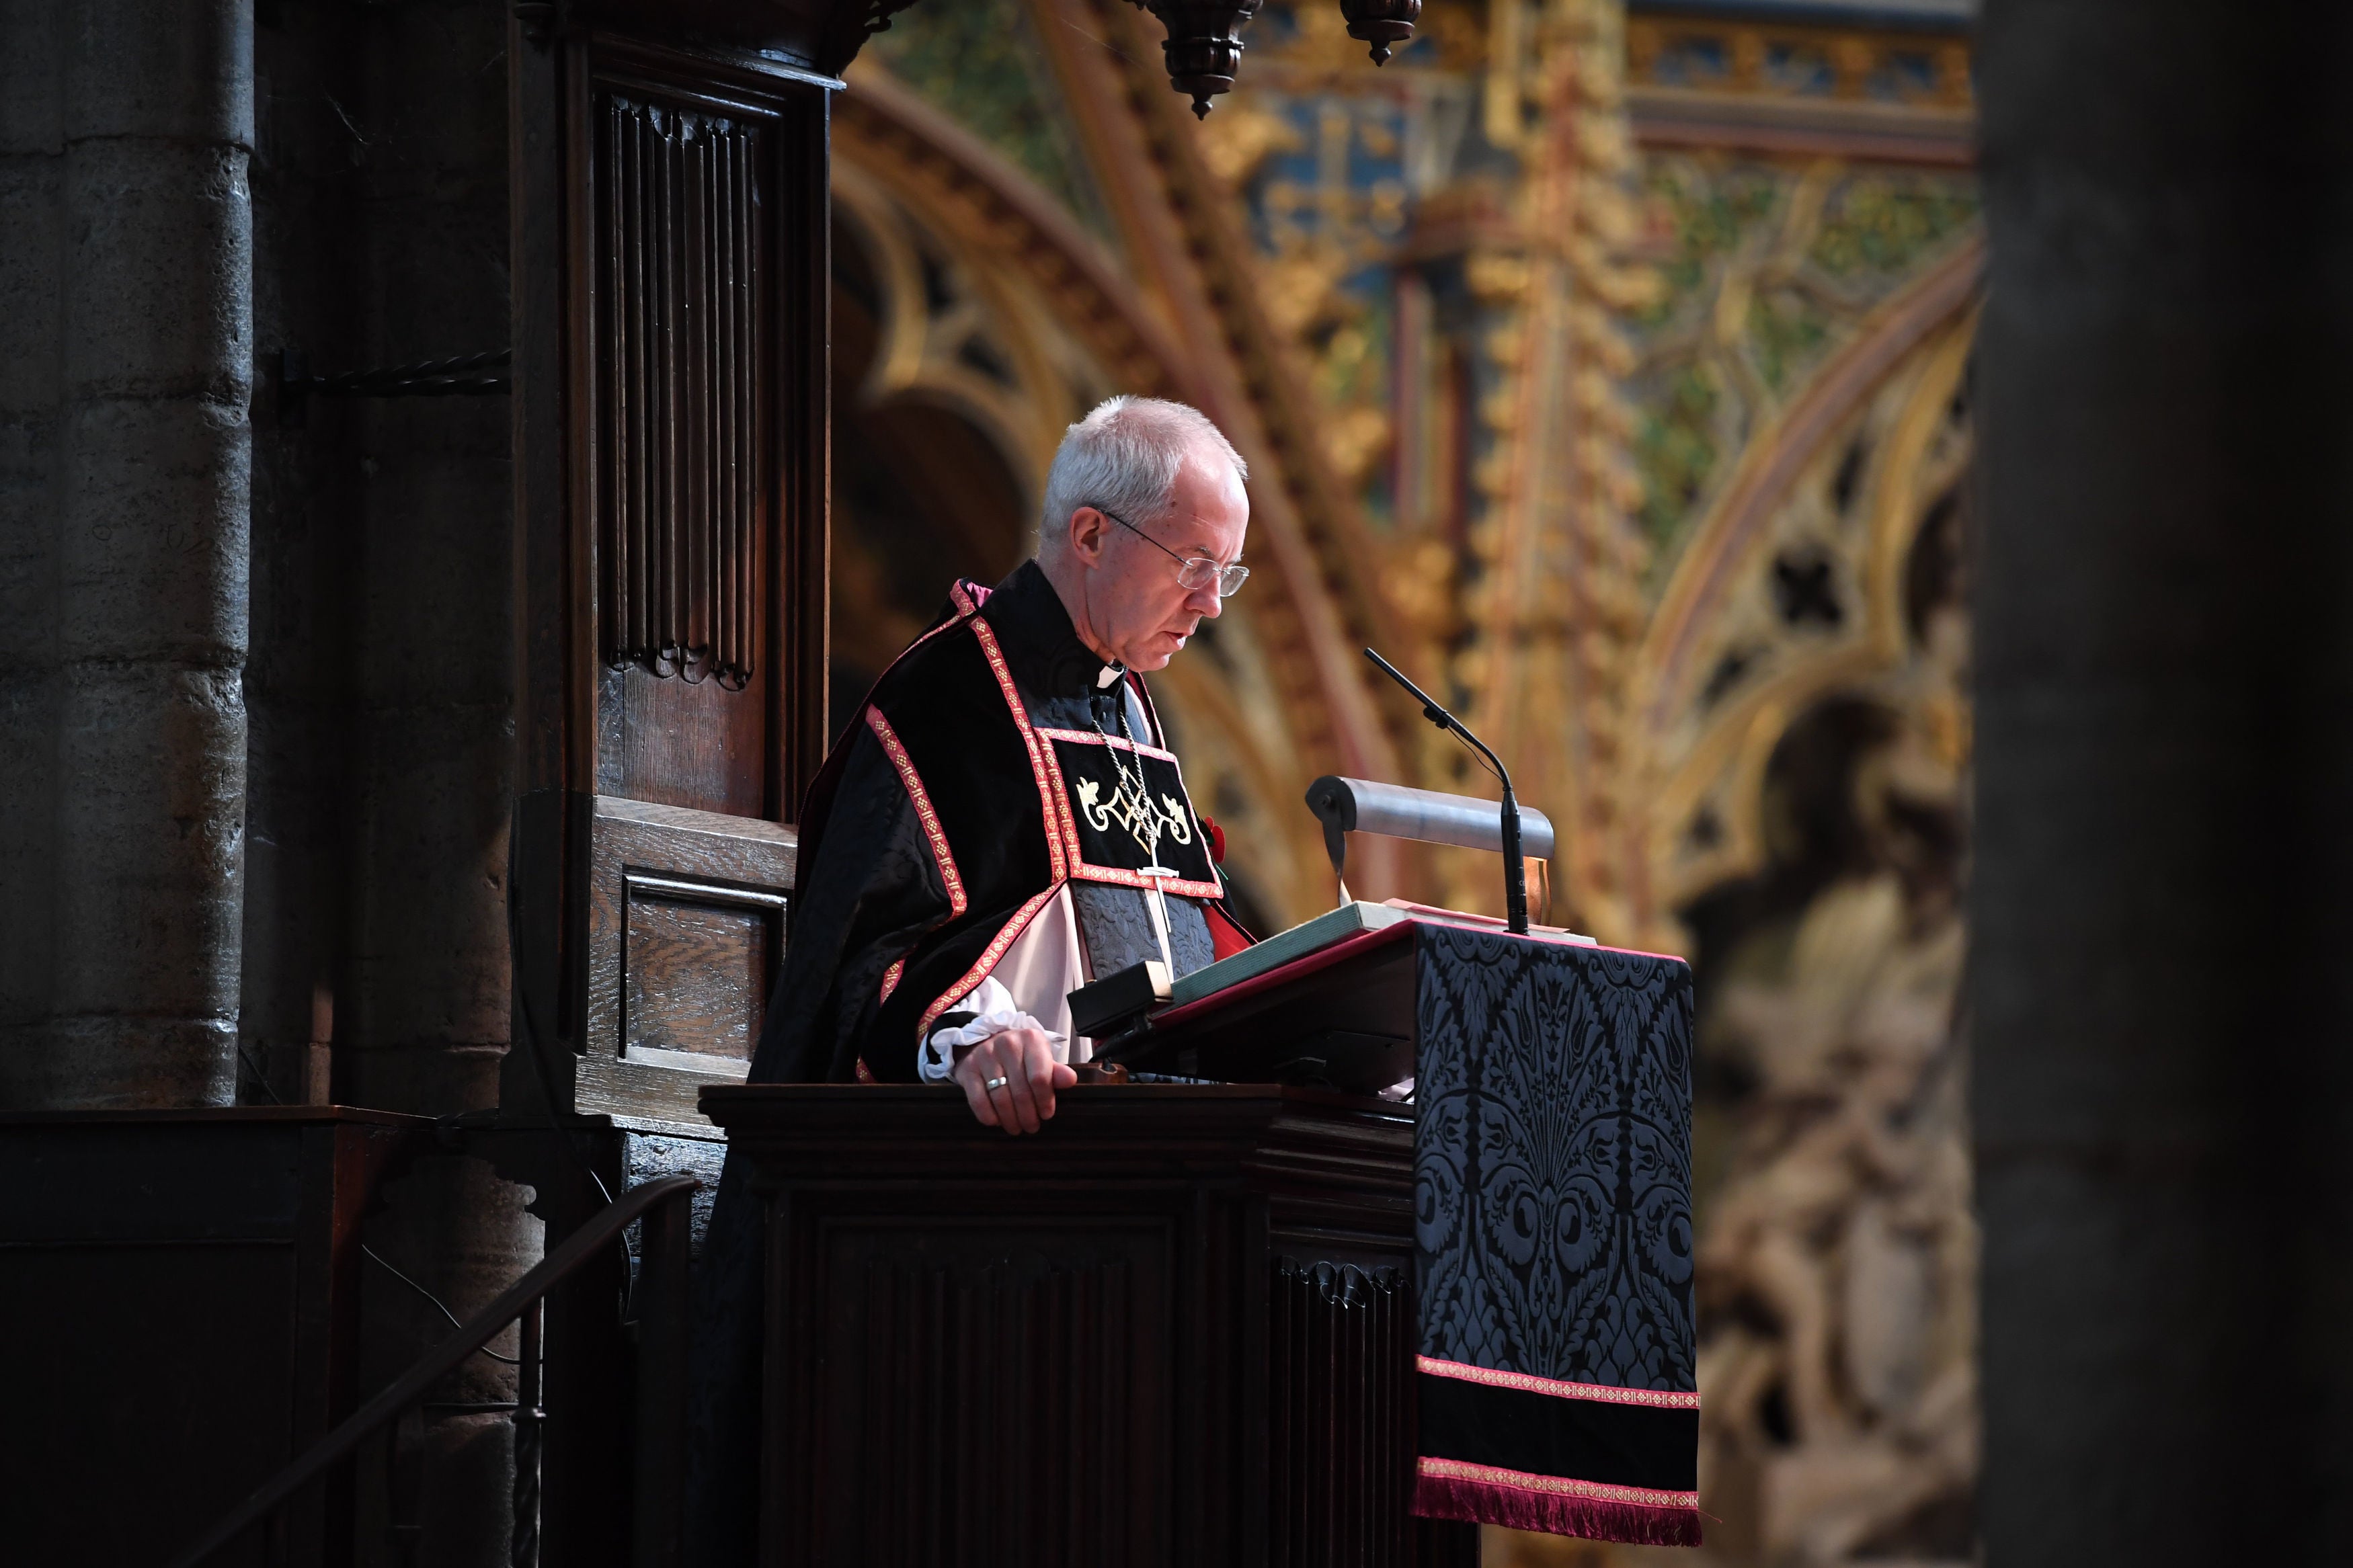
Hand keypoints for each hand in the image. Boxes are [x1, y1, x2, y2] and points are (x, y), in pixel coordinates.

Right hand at [948, 1027, 1075, 1134]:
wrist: (984, 1041)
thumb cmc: (1020, 1054)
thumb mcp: (1040, 1057)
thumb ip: (1055, 1071)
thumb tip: (1070, 1080)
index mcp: (1030, 1039)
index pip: (1040, 1077)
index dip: (1044, 1100)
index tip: (1046, 1114)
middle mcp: (1007, 1044)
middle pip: (1021, 1091)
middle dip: (1028, 1115)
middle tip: (1032, 1127)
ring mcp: (984, 1055)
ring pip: (1000, 1098)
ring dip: (1010, 1119)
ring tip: (1017, 1128)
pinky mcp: (967, 1068)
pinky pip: (978, 1100)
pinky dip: (989, 1116)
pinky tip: (997, 1122)